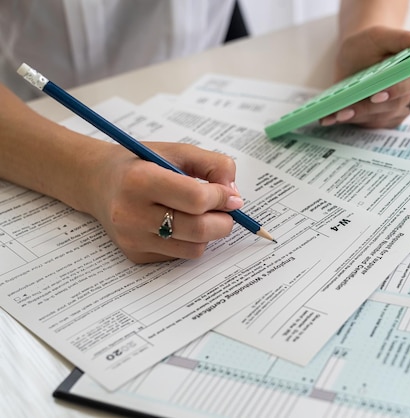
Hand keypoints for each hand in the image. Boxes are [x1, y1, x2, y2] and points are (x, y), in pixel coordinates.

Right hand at [84, 142, 243, 262]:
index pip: (196, 199)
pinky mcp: (135, 255)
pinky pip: (180, 256)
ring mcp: (131, 239)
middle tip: (226, 210)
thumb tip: (234, 195)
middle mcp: (131, 213)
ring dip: (209, 234)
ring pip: (194, 248)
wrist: (98, 182)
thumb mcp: (178, 151)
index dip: (221, 198)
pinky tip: (178, 223)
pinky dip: (190, 241)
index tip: (229, 194)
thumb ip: (213, 165)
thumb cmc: (143, 164)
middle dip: (223, 221)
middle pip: (198, 230)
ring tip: (201, 215)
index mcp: (140, 180)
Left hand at [320, 26, 409, 128]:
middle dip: (368, 108)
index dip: (397, 90)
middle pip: (395, 105)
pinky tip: (334, 118)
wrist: (358, 56)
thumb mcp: (382, 35)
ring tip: (336, 114)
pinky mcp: (388, 118)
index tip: (376, 95)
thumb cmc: (370, 44)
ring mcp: (402, 107)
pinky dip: (352, 121)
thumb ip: (403, 38)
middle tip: (345, 110)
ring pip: (382, 117)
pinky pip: (372, 123)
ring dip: (358, 117)